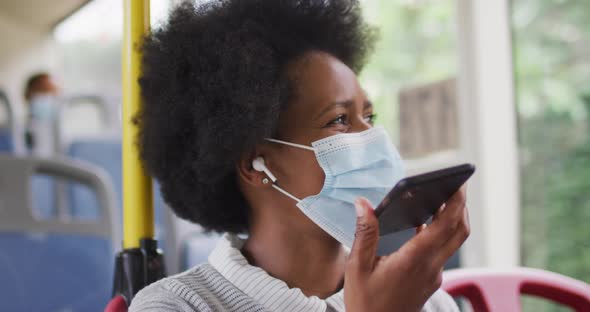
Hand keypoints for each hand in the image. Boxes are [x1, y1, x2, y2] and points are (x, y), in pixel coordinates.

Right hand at [344, 187, 468, 311]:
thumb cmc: (365, 301)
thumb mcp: (357, 266)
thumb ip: (364, 233)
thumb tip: (363, 204)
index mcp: (414, 260)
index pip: (446, 225)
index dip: (456, 201)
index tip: (457, 182)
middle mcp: (430, 267)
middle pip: (459, 231)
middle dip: (461, 206)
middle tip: (454, 185)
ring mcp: (433, 275)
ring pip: (452, 242)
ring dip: (452, 220)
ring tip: (440, 199)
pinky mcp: (430, 280)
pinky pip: (441, 252)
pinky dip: (439, 234)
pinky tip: (421, 226)